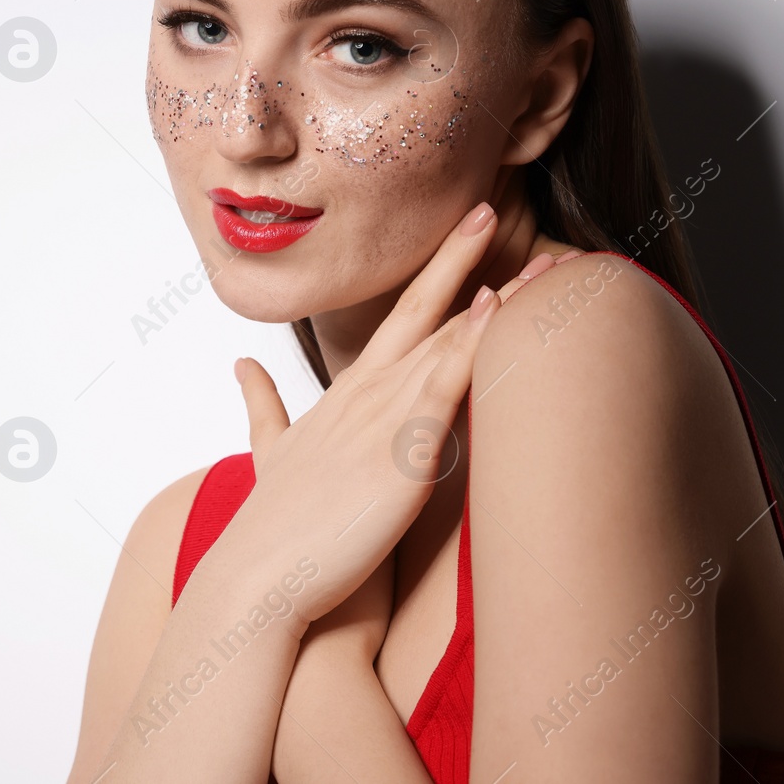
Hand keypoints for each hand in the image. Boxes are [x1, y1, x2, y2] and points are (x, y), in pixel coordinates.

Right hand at [210, 202, 507, 632]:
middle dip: (457, 258)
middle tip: (487, 207)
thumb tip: (242, 364)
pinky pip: (443, 386)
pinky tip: (497, 313)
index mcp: (344, 394)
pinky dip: (470, 346)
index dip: (432, 277)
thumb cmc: (275, 523)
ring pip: (446, 342)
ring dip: (497, 299)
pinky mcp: (400, 453)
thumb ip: (261, 405)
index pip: (397, 321)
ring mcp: (382, 419)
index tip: (461, 236)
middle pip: (421, 311)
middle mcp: (365, 394)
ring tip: (541, 263)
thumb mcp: (268, 451)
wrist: (261, 576)